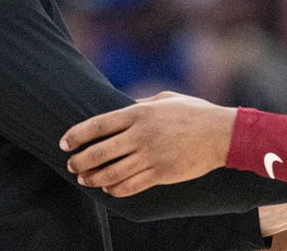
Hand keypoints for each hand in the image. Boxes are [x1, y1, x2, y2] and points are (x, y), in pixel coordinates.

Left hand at [60, 93, 235, 196]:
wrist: (222, 134)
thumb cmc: (195, 112)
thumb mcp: (166, 98)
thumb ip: (142, 103)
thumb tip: (122, 105)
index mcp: (140, 113)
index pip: (99, 125)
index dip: (77, 134)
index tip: (64, 142)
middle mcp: (141, 135)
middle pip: (100, 151)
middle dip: (80, 160)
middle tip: (71, 165)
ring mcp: (151, 156)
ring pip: (111, 172)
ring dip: (93, 178)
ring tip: (84, 179)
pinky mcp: (161, 174)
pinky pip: (131, 185)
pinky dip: (115, 189)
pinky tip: (108, 188)